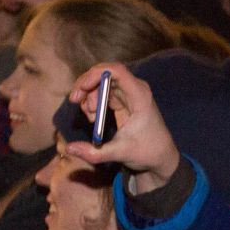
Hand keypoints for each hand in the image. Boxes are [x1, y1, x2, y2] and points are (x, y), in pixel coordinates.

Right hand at [61, 62, 181, 187]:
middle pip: (105, 74)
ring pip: (102, 83)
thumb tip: (69, 148)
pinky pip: (103, 93)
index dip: (97, 74)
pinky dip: (93, 102)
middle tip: (75, 101)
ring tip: (91, 118)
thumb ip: (95, 152)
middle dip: (86, 85)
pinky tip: (93, 118)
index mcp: (140, 96)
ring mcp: (129, 94)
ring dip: (89, 97)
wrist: (160, 157)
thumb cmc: (147, 152)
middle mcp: (135, 90)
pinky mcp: (123, 100)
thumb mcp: (120, 153)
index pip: (117, 71)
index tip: (82, 88)